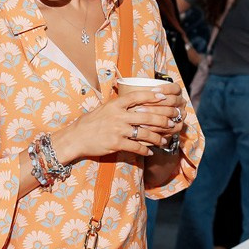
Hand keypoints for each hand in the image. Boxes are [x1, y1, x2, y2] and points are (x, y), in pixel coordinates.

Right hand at [61, 83, 182, 160]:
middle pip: (147, 116)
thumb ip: (119, 106)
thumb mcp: (103, 108)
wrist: (76, 138)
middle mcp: (118, 116)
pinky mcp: (116, 144)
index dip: (152, 96)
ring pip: (145, 133)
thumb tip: (135, 103)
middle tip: (172, 122)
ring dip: (157, 138)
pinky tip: (150, 152)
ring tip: (164, 141)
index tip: (164, 97)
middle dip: (163, 120)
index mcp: (115, 104)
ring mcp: (118, 130)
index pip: (137, 96)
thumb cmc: (90, 123)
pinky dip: (145, 151)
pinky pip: (136, 147)